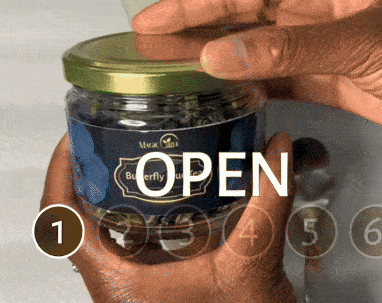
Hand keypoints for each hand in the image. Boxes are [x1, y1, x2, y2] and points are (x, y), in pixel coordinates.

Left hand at [40, 133, 295, 302]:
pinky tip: (163, 197)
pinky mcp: (147, 288)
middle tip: (108, 138)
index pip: (62, 225)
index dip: (60, 176)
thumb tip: (277, 148)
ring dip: (109, 195)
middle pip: (78, 221)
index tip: (72, 141)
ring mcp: (129, 287)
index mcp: (120, 283)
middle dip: (88, 176)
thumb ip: (268, 202)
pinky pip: (124, 244)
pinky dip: (133, 215)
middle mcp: (115, 286)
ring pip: (101, 233)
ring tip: (132, 157)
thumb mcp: (253, 263)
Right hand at [132, 0, 381, 136]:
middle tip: (150, 50)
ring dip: (216, 64)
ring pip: (252, 53)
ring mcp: (314, 47)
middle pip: (239, 21)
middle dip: (194, 35)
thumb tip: (217, 57)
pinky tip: (223, 95)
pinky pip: (274, 80)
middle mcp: (309, 10)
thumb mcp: (359, 40)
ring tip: (174, 75)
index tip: (151, 21)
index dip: (191, 6)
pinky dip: (248, 88)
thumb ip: (288, 49)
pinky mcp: (323, 79)